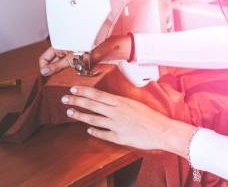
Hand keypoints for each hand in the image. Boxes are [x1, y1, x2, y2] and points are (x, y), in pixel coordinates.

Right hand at [39, 35, 131, 75]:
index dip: (44, 67)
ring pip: (60, 65)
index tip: (47, 76)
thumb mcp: (70, 59)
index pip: (43, 59)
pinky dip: (69, 70)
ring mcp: (68, 54)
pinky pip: (68, 65)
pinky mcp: (75, 58)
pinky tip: (73, 74)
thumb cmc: (86, 48)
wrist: (102, 46)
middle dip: (53, 71)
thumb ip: (56, 66)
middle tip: (56, 79)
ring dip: (62, 71)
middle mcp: (61, 50)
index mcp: (57, 47)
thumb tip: (44, 72)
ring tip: (66, 77)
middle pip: (52, 62)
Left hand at [61, 86, 196, 155]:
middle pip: (92, 105)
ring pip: (93, 119)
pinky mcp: (118, 137)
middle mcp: (116, 112)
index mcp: (121, 102)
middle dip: (76, 101)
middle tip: (64, 99)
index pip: (98, 94)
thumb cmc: (151, 116)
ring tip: (70, 113)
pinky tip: (88, 129)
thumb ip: (121, 103)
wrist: (162, 130)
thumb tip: (109, 101)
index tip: (73, 89)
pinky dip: (94, 131)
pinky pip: (103, 134)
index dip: (84, 92)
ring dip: (80, 115)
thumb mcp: (135, 104)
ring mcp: (116, 125)